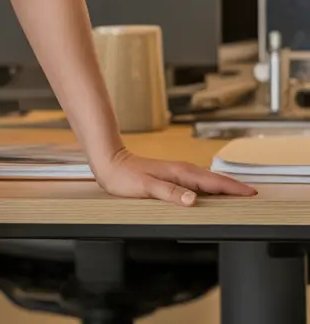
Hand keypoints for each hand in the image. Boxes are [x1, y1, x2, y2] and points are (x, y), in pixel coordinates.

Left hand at [93, 147, 256, 205]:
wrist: (109, 162)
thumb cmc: (124, 176)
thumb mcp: (146, 187)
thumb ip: (169, 192)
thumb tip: (193, 199)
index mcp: (180, 173)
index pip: (214, 181)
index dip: (234, 188)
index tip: (252, 193)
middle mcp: (182, 171)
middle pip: (215, 180)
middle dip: (235, 188)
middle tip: (254, 197)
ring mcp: (178, 173)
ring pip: (207, 181)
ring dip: (224, 188)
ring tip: (240, 198)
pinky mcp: (172, 177)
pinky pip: (198, 183)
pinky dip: (210, 189)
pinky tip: (212, 196)